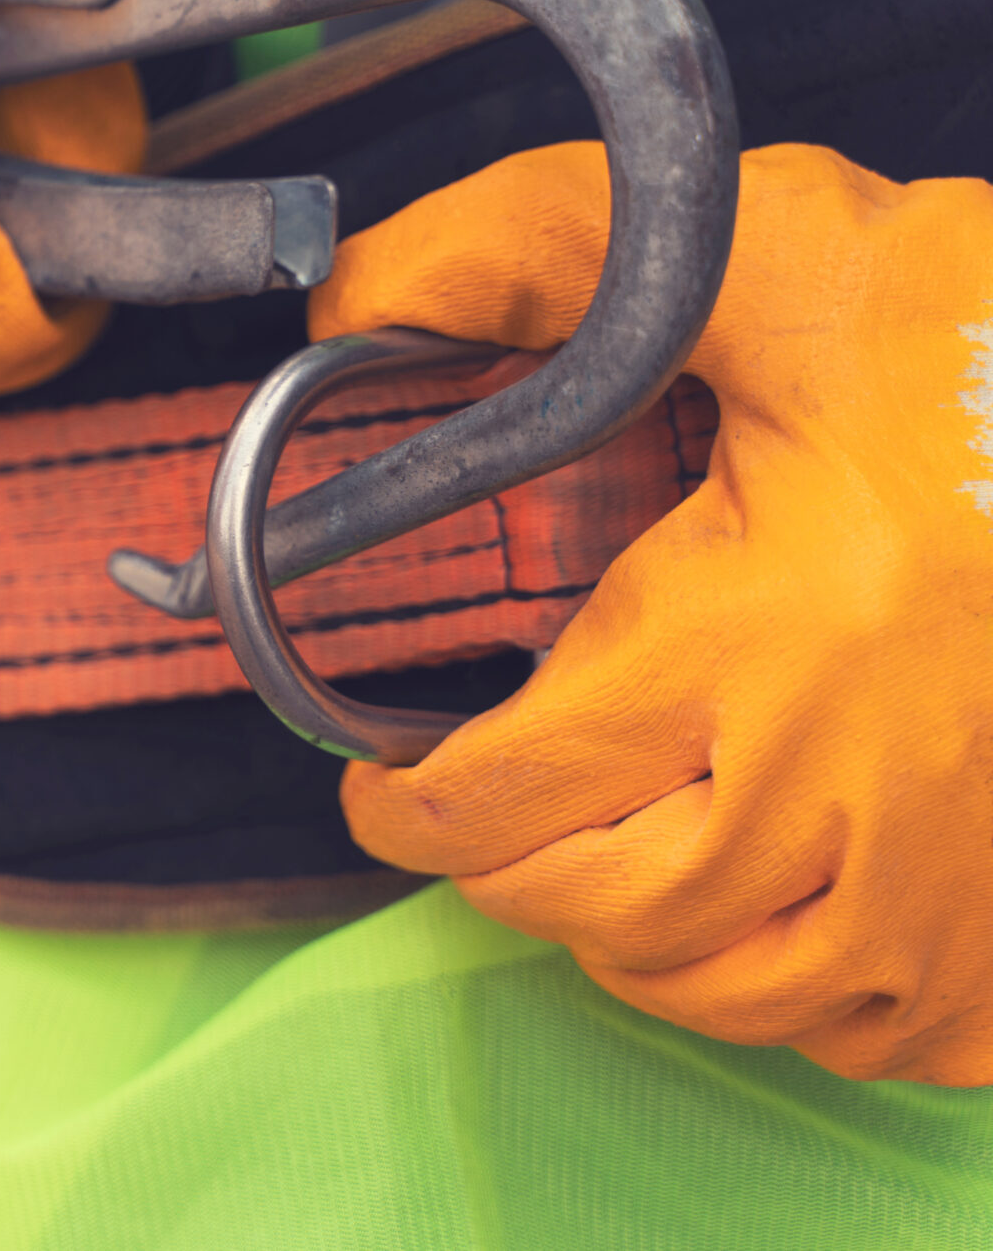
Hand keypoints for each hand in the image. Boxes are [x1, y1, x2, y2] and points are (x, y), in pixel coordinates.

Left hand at [315, 142, 992, 1084]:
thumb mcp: (767, 248)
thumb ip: (533, 252)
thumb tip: (351, 294)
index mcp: (758, 629)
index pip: (506, 789)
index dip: (404, 805)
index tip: (375, 784)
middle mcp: (853, 780)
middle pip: (606, 911)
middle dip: (504, 875)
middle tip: (474, 817)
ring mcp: (961, 875)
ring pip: (732, 993)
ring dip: (634, 946)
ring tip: (602, 865)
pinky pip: (883, 1033)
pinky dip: (800, 1002)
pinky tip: (770, 920)